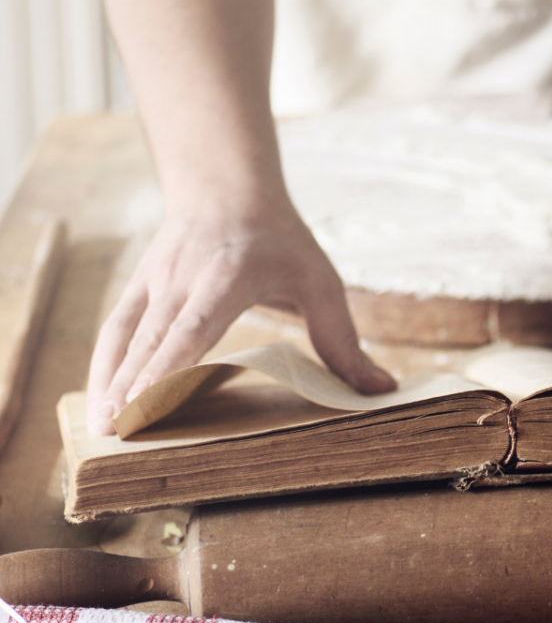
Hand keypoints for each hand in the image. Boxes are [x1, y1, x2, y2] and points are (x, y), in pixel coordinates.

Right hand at [86, 195, 395, 435]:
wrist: (226, 186)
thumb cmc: (279, 239)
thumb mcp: (321, 282)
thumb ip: (344, 340)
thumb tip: (382, 387)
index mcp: (227, 278)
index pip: (193, 327)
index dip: (168, 364)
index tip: (144, 401)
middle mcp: (183, 280)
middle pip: (153, 339)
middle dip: (132, 386)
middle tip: (117, 435)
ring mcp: (155, 281)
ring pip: (125, 335)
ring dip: (109, 380)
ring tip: (100, 428)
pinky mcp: (140, 286)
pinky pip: (116, 328)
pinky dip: (104, 364)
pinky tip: (99, 399)